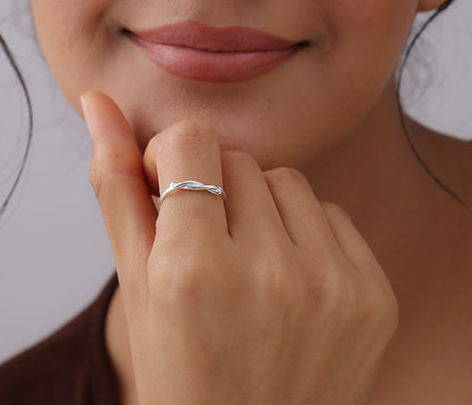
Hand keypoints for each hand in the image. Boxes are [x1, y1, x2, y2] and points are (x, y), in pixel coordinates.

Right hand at [83, 91, 397, 404]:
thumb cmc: (180, 369)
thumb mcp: (137, 283)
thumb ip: (117, 186)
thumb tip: (98, 101)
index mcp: (193, 269)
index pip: (192, 140)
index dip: (174, 161)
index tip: (170, 196)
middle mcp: (268, 273)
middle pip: (241, 160)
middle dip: (217, 192)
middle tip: (209, 255)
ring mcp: (330, 285)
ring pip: (288, 180)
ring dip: (264, 210)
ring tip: (249, 271)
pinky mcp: (374, 296)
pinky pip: (332, 214)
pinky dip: (307, 238)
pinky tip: (291, 287)